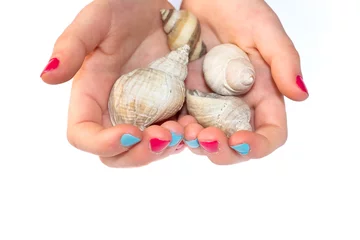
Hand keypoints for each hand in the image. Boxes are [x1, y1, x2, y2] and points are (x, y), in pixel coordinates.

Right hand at [40, 0, 185, 167]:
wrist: (158, 7)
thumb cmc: (123, 9)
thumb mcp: (97, 20)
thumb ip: (72, 46)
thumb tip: (47, 76)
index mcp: (92, 95)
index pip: (83, 134)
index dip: (102, 142)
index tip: (131, 132)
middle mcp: (115, 111)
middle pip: (117, 154)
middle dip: (139, 153)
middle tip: (163, 135)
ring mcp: (143, 114)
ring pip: (147, 151)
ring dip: (164, 149)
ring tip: (183, 129)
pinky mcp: (167, 110)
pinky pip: (174, 137)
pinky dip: (183, 139)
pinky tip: (194, 126)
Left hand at [179, 0, 308, 163]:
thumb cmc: (236, 6)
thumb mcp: (263, 28)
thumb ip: (283, 60)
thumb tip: (301, 94)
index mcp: (264, 94)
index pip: (270, 133)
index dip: (258, 145)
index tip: (239, 140)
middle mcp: (238, 106)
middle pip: (237, 145)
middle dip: (223, 151)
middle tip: (205, 138)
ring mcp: (211, 105)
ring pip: (208, 140)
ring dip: (197, 144)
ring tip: (185, 130)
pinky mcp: (187, 99)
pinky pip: (184, 123)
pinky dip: (178, 130)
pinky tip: (170, 124)